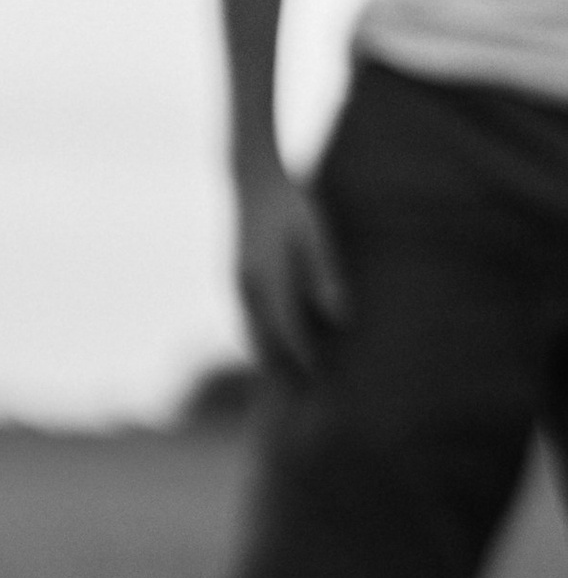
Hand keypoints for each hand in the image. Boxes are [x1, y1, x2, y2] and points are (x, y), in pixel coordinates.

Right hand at [233, 163, 345, 379]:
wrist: (252, 182)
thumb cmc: (292, 204)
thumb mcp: (315, 234)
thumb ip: (325, 276)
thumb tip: (341, 318)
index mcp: (267, 278)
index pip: (287, 331)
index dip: (304, 357)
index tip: (321, 376)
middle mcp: (247, 290)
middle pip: (265, 343)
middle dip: (284, 371)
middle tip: (305, 395)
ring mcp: (237, 288)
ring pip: (253, 337)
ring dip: (271, 361)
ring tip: (289, 383)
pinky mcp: (236, 285)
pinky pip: (248, 324)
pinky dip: (262, 342)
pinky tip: (274, 351)